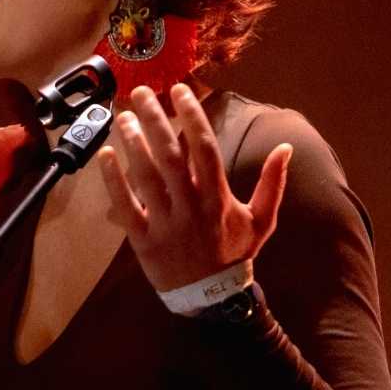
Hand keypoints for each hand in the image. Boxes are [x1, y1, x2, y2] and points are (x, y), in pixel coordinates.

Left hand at [96, 83, 293, 291]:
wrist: (212, 298)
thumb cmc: (234, 255)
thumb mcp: (262, 220)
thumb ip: (273, 183)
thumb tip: (285, 147)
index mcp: (218, 197)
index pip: (204, 147)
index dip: (191, 116)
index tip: (180, 91)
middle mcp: (191, 206)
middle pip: (170, 154)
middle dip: (155, 119)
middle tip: (141, 93)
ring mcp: (166, 223)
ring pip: (146, 176)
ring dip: (132, 142)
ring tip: (122, 116)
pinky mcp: (143, 240)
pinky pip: (125, 206)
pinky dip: (113, 180)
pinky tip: (104, 155)